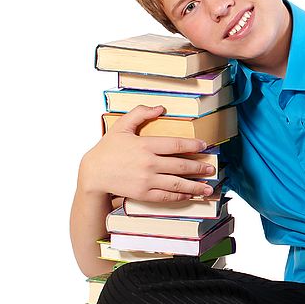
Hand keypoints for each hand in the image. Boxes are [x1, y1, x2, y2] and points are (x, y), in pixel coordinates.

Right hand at [79, 105, 214, 201]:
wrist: (93, 174)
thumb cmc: (107, 149)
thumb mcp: (121, 126)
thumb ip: (140, 114)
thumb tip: (161, 107)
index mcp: (145, 145)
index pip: (176, 145)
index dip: (192, 146)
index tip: (204, 146)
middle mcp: (148, 164)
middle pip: (181, 166)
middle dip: (199, 167)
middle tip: (212, 168)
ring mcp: (146, 180)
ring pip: (177, 184)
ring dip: (195, 186)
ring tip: (208, 187)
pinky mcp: (143, 194)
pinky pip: (166, 196)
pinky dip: (180, 196)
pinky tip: (190, 194)